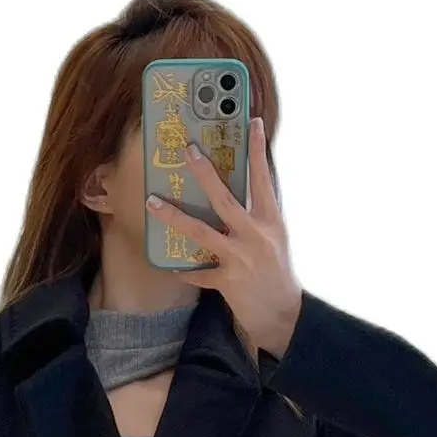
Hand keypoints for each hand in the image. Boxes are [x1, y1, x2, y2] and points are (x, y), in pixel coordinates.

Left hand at [145, 114, 302, 358]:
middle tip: (188, 151)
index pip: (264, 179)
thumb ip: (258, 214)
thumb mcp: (275, 238)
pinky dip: (184, 270)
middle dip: (205, 174)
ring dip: (174, 217)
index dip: (258, 150)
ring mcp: (241, 259)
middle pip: (226, 200)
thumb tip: (237, 189)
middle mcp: (256, 236)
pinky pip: (199, 273)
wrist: (283, 314)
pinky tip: (169, 265)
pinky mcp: (228, 283)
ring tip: (152, 203)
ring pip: (202, 233)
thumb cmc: (276, 272)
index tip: (252, 123)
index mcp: (271, 221)